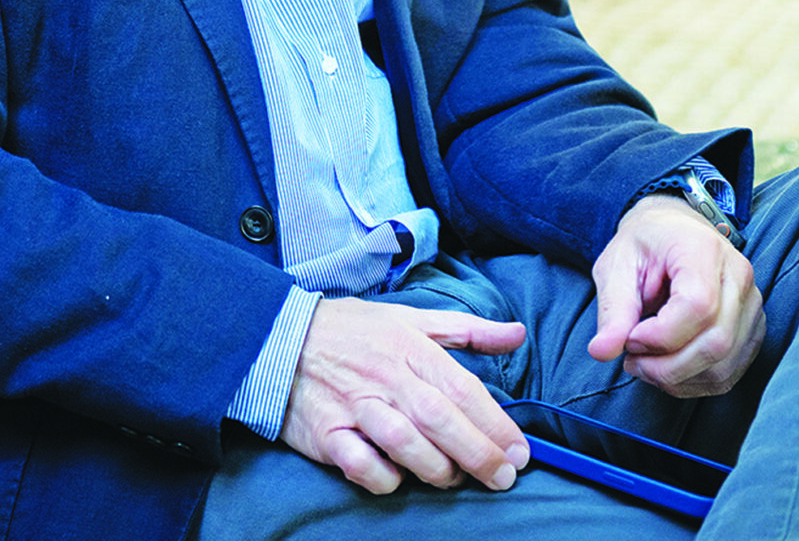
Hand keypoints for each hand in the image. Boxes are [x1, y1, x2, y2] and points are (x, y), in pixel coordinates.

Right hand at [280, 296, 528, 494]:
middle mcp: (384, 375)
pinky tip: (398, 479)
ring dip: (437, 469)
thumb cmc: (353, 331)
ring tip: (455, 479)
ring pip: (404, 443)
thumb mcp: (411, 319)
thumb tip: (517, 334)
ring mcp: (354, 405)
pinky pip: (360, 464)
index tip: (520, 451)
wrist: (278, 336)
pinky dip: (384, 477)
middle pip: (439, 419)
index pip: (461, 388)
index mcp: (408, 345)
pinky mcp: (326, 433)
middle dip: (478, 453)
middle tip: (504, 477)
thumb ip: (467, 330)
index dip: (495, 424)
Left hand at [588, 195, 764, 396]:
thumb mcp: (617, 265)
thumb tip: (602, 351)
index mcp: (703, 249)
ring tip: (646, 364)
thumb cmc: (645, 245)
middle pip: (716, 342)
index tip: (630, 339)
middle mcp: (737, 275)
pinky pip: (730, 372)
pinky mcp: (752, 328)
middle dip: (667, 366)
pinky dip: (694, 381)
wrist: (673, 231)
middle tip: (633, 359)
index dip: (661, 336)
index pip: (697, 306)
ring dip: (679, 378)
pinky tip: (668, 369)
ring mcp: (751, 304)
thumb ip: (613, 309)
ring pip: (725, 365)